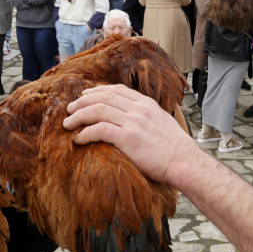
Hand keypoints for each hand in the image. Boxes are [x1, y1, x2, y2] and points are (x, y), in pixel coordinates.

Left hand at [64, 84, 194, 184]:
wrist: (184, 161)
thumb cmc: (175, 148)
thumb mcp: (162, 122)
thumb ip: (146, 116)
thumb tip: (132, 120)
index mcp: (146, 103)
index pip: (117, 90)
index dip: (97, 92)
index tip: (84, 96)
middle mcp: (138, 109)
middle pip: (103, 97)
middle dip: (82, 102)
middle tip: (69, 110)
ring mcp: (133, 122)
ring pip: (97, 110)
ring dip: (78, 117)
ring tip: (68, 124)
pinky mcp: (127, 138)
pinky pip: (99, 130)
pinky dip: (85, 133)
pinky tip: (78, 139)